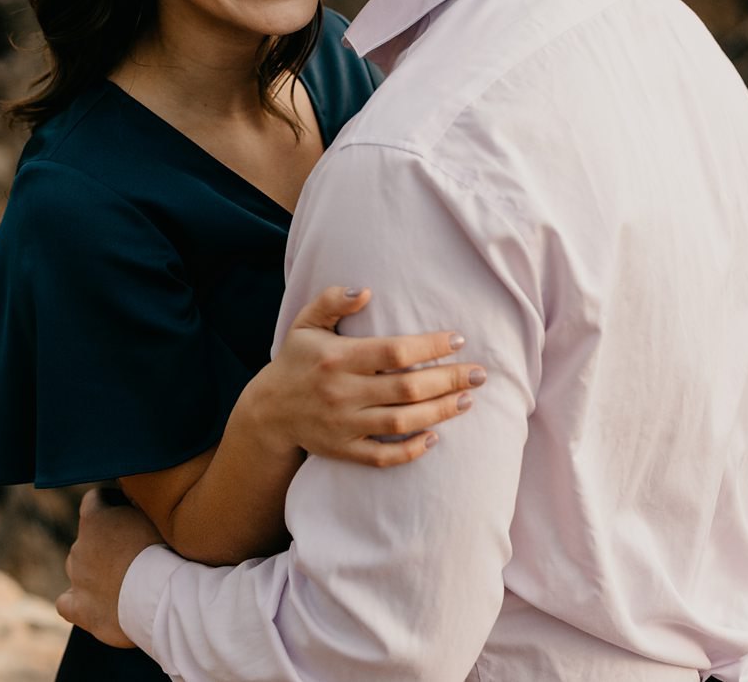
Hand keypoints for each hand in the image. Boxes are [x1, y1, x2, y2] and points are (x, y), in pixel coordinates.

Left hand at [55, 488, 164, 647]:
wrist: (162, 596)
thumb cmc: (163, 551)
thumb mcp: (152, 515)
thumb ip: (132, 506)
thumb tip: (128, 501)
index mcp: (94, 519)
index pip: (94, 499)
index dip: (111, 502)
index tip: (128, 509)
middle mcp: (78, 546)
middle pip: (88, 538)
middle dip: (106, 542)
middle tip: (135, 551)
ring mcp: (77, 579)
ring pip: (78, 568)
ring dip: (95, 570)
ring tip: (125, 580)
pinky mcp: (80, 609)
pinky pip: (65, 603)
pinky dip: (77, 601)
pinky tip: (93, 602)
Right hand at [242, 286, 486, 466]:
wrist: (268, 411)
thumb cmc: (296, 359)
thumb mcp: (306, 322)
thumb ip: (332, 301)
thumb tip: (365, 291)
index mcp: (337, 357)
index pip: (394, 352)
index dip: (430, 346)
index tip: (457, 340)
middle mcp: (342, 392)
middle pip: (406, 388)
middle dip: (448, 381)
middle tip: (479, 375)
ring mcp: (343, 424)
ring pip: (401, 422)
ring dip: (439, 412)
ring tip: (466, 400)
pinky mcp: (344, 450)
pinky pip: (382, 456)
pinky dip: (410, 450)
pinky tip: (435, 436)